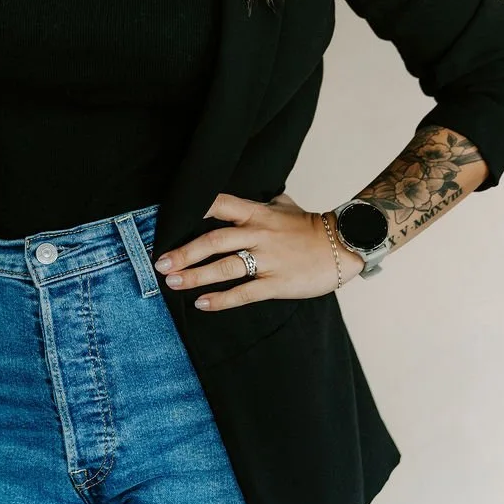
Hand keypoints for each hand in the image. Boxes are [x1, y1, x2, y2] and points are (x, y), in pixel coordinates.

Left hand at [152, 191, 363, 308]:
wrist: (343, 246)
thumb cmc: (310, 226)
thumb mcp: (283, 206)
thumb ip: (260, 202)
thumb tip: (238, 199)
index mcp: (256, 213)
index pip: (219, 203)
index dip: (194, 208)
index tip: (169, 218)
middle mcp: (258, 234)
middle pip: (213, 241)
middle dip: (184, 252)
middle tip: (161, 263)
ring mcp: (267, 259)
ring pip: (224, 268)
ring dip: (195, 276)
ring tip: (172, 283)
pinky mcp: (276, 283)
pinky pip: (243, 292)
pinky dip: (220, 300)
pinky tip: (201, 304)